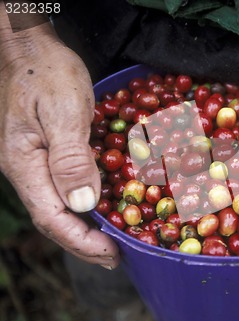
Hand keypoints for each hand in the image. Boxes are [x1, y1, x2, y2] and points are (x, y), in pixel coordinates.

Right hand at [0, 20, 118, 268]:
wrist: (31, 49)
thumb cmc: (46, 73)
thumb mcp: (62, 112)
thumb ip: (71, 159)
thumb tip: (83, 204)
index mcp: (25, 164)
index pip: (52, 217)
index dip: (82, 241)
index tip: (111, 254)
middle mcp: (27, 169)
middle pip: (54, 218)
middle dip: (85, 242)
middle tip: (115, 256)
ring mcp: (35, 162)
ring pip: (59, 205)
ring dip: (86, 228)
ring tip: (112, 241)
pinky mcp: (47, 152)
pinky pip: (65, 186)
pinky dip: (86, 204)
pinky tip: (103, 207)